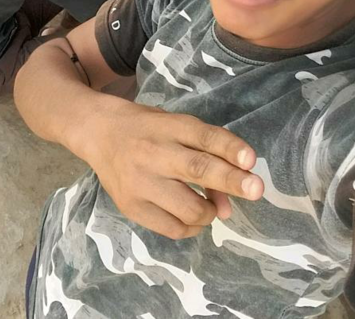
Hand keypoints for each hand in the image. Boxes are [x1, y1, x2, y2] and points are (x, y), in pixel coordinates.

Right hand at [87, 101, 263, 239]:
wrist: (98, 132)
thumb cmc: (147, 128)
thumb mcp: (175, 127)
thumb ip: (205, 154)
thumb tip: (229, 204)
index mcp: (168, 127)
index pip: (203, 136)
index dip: (229, 148)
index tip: (250, 160)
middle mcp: (154, 152)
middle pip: (198, 169)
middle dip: (231, 181)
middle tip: (256, 189)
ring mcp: (140, 182)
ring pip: (188, 208)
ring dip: (211, 212)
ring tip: (210, 206)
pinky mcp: (130, 206)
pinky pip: (171, 228)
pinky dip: (191, 227)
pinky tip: (193, 218)